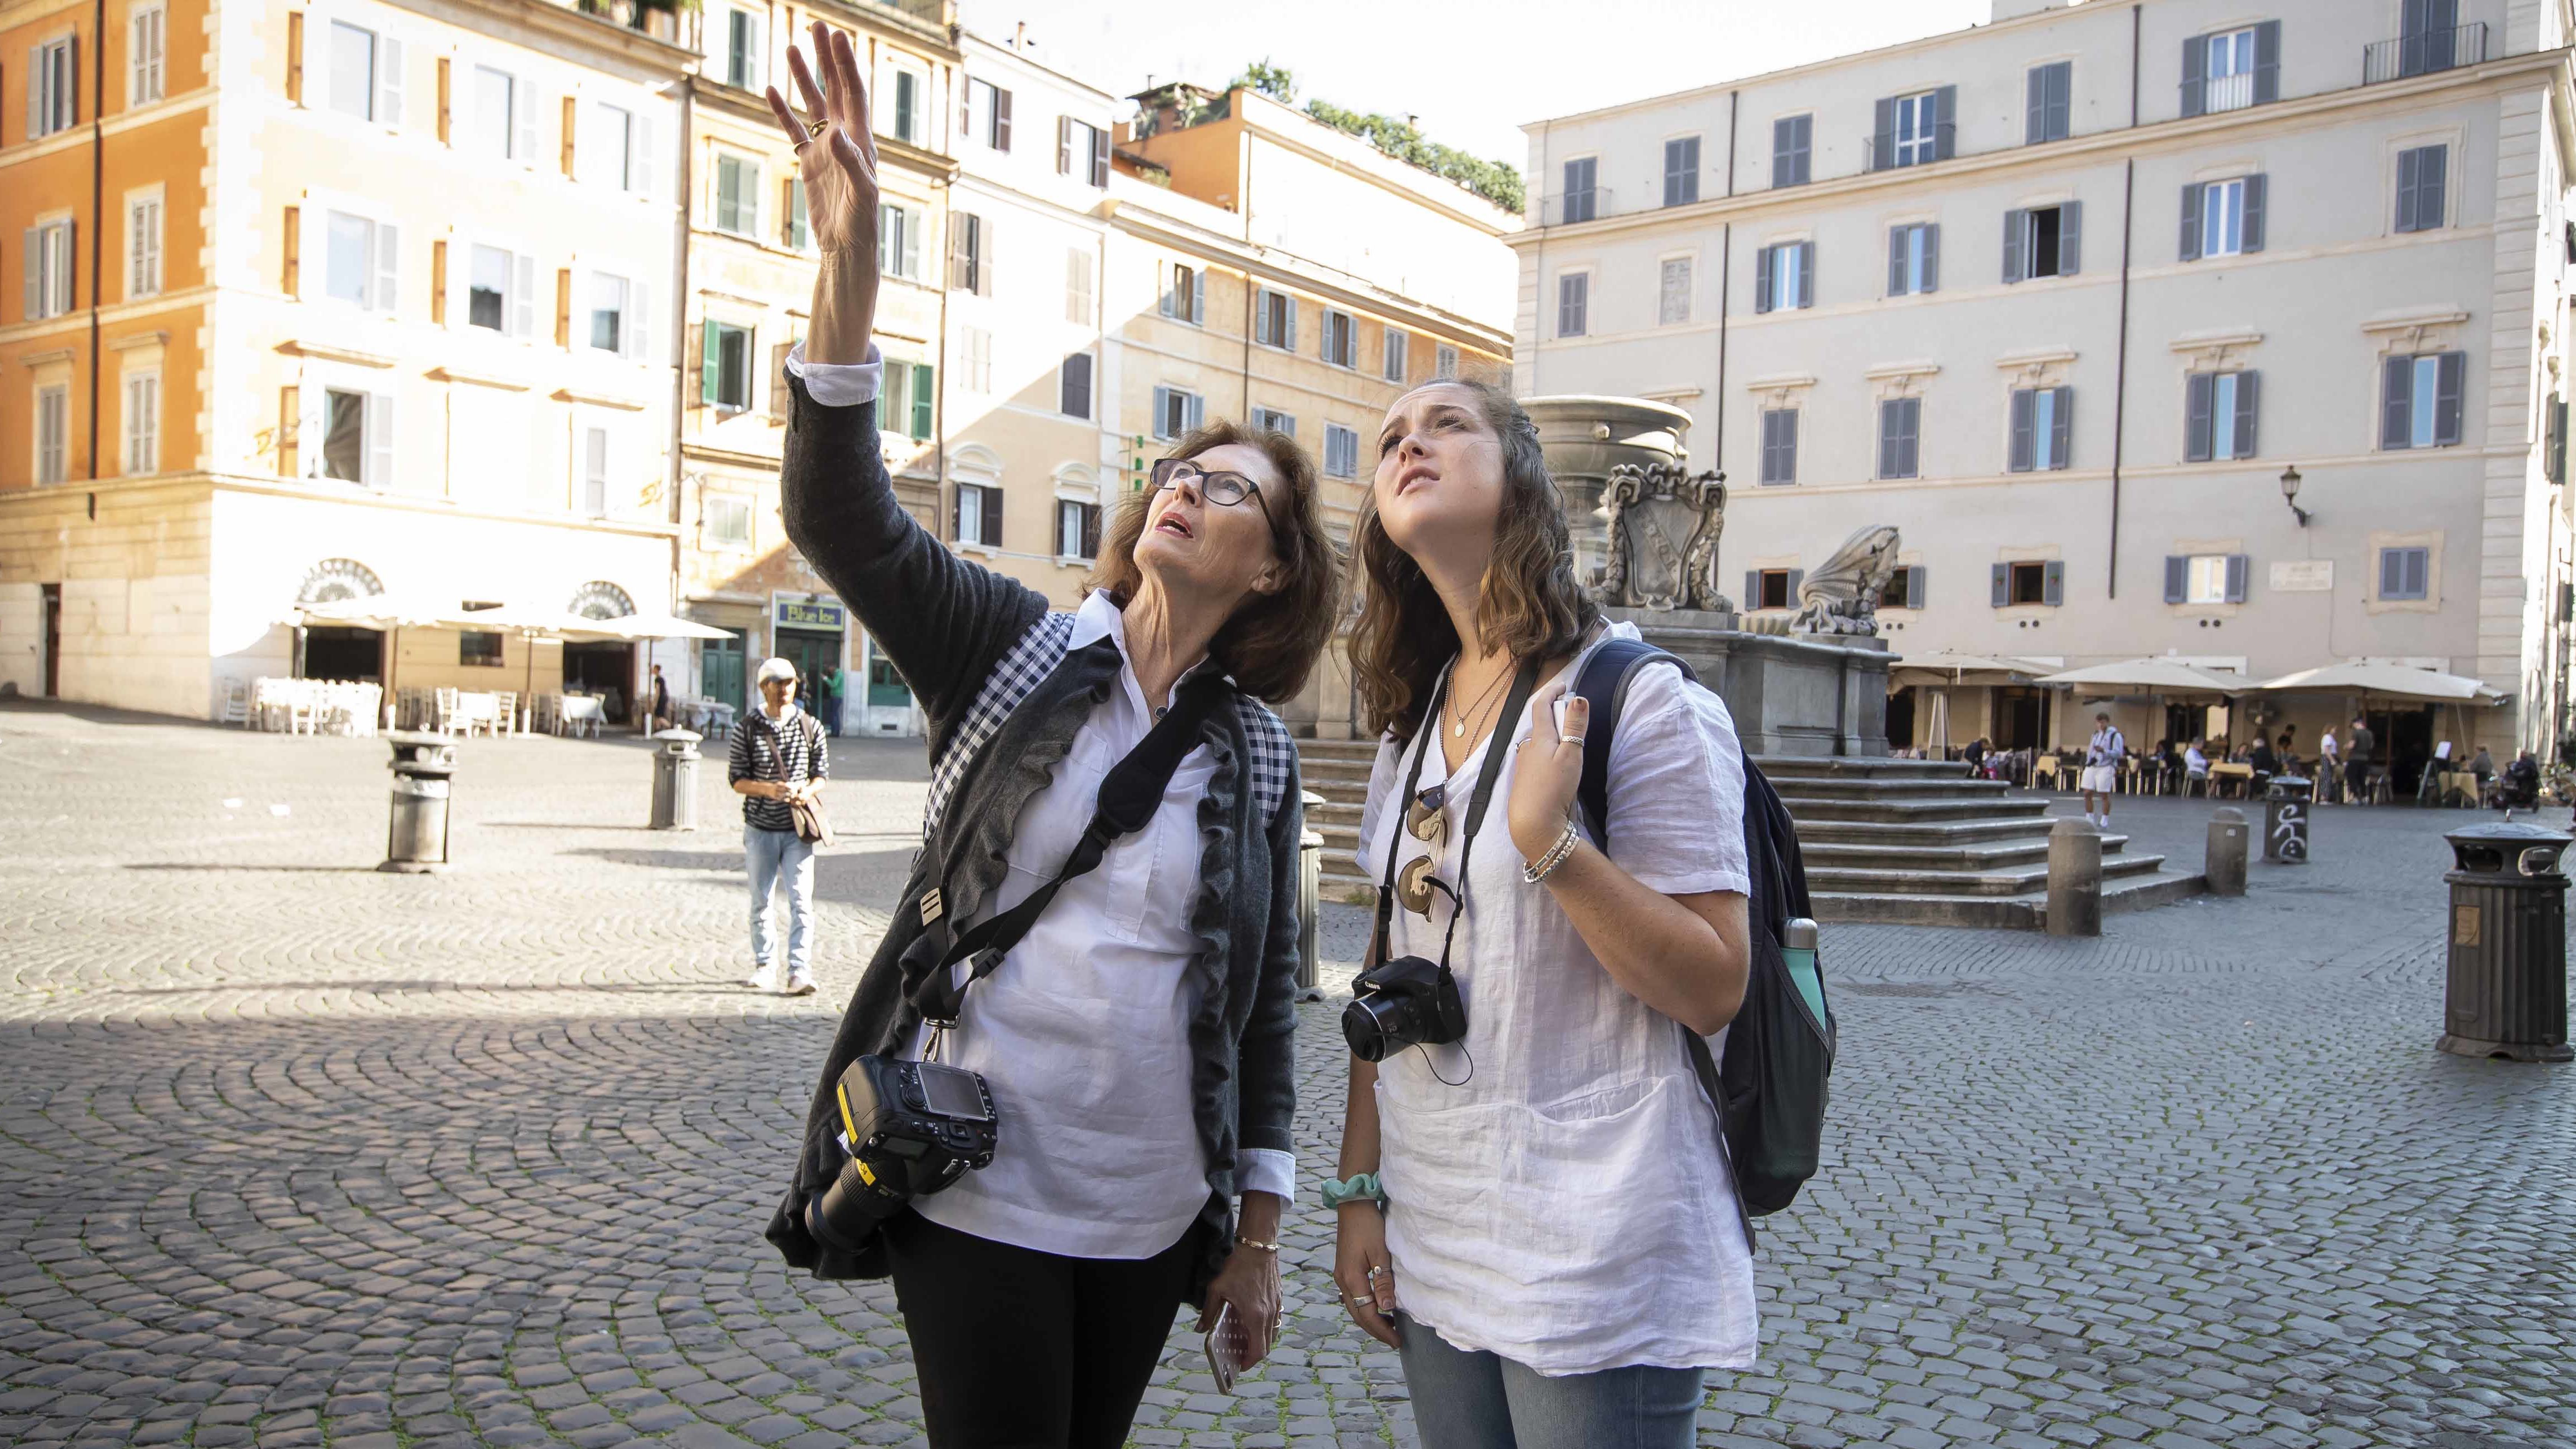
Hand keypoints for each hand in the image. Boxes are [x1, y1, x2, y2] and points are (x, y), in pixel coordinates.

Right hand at [764, 25, 877, 254]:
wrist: (846, 247)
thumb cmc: (861, 221)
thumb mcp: (860, 191)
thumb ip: (850, 161)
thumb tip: (836, 132)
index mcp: (861, 139)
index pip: (854, 92)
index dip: (846, 64)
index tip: (837, 36)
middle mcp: (844, 137)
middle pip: (834, 88)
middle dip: (826, 58)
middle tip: (817, 26)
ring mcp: (825, 148)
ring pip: (811, 104)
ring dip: (803, 77)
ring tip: (791, 48)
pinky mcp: (809, 163)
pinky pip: (793, 130)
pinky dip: (782, 110)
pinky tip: (771, 89)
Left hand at [1196, 1243, 1278, 1369]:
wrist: (1257, 1244)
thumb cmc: (1236, 1265)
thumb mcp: (1216, 1289)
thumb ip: (1209, 1312)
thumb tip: (1200, 1329)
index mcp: (1255, 1316)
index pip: (1258, 1350)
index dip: (1249, 1362)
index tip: (1239, 1365)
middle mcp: (1269, 1314)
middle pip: (1266, 1345)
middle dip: (1253, 1354)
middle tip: (1239, 1355)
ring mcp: (1276, 1305)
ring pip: (1272, 1333)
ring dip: (1261, 1340)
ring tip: (1245, 1340)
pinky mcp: (1278, 1297)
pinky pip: (1275, 1319)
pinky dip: (1265, 1327)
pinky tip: (1252, 1320)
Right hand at [1332, 1204, 1398, 1347]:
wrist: (1353, 1205)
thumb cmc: (1369, 1226)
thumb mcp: (1380, 1253)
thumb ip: (1384, 1281)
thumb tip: (1387, 1308)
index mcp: (1351, 1278)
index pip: (1367, 1313)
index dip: (1382, 1329)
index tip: (1397, 1341)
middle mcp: (1342, 1280)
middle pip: (1358, 1315)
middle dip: (1376, 1330)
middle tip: (1394, 1340)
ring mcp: (1341, 1276)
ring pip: (1354, 1307)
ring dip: (1370, 1320)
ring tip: (1389, 1327)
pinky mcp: (1344, 1270)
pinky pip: (1354, 1297)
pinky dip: (1365, 1308)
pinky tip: (1377, 1308)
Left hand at [1506, 681, 1586, 862]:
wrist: (1533, 823)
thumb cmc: (1554, 787)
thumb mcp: (1571, 755)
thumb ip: (1575, 727)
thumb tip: (1578, 698)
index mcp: (1539, 738)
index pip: (1540, 706)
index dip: (1551, 692)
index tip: (1563, 686)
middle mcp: (1527, 748)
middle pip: (1541, 725)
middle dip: (1556, 718)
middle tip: (1574, 720)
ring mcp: (1523, 765)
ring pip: (1538, 744)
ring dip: (1551, 739)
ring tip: (1568, 747)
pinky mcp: (1523, 782)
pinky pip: (1536, 760)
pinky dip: (1547, 756)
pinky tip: (1555, 771)